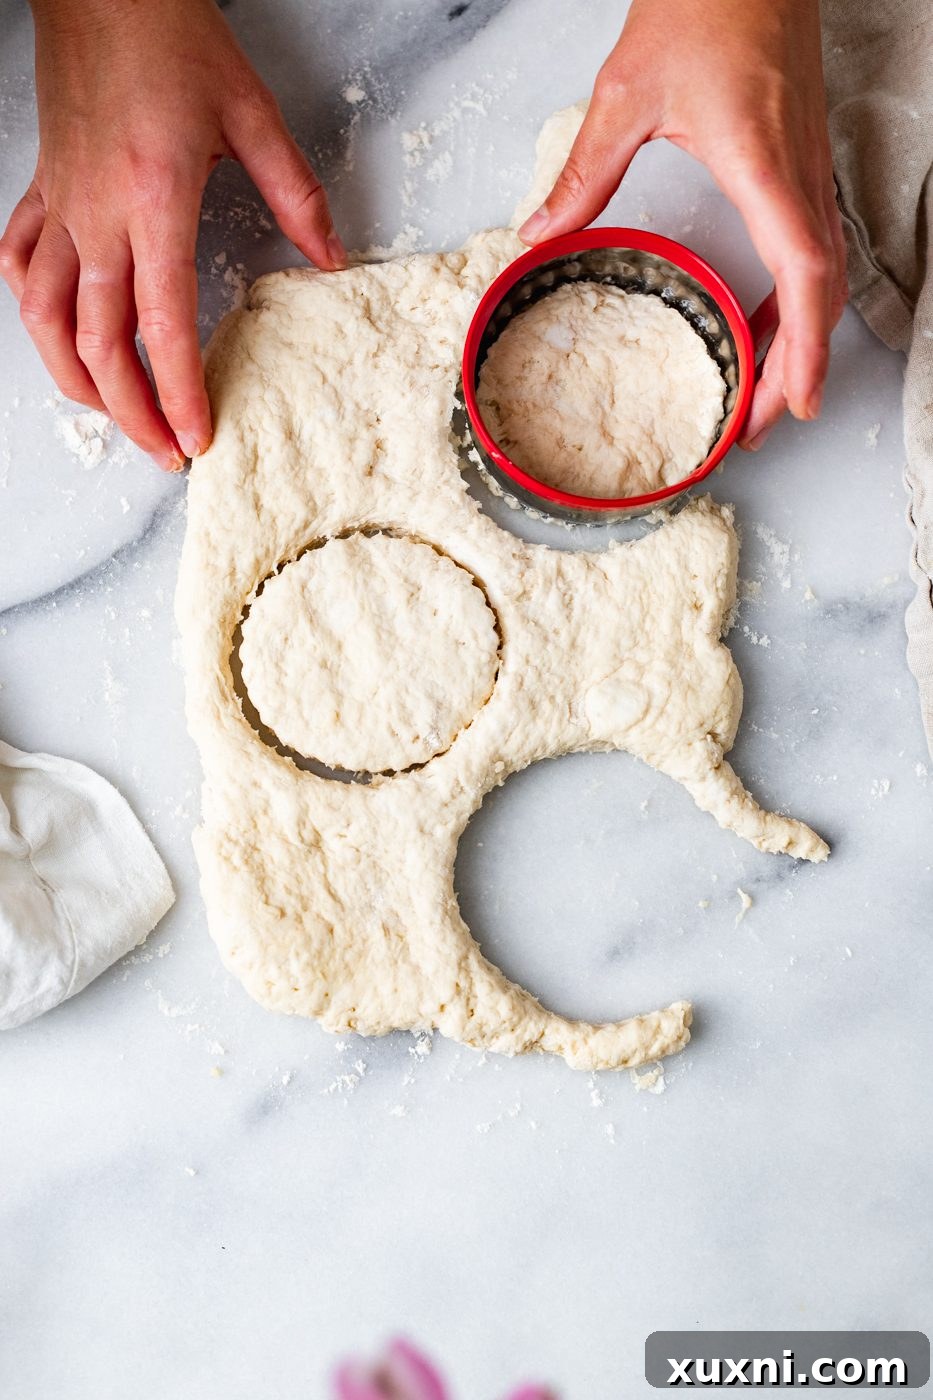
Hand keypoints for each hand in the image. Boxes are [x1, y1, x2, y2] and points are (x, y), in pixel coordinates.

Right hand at [0, 0, 345, 470]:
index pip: (162, 323)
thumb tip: (330, 257)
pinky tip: (60, 338)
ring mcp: (61, 205)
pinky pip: (20, 265)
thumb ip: (296, 192)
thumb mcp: (252, 110)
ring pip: (46, 318)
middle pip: (99, 341)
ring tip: (113, 417)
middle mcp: (97, 213)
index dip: (178, 392)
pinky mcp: (41, 190)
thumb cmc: (169, 34)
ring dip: (76, 380)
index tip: (197, 437)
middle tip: (165, 454)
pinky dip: (35, 315)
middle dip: (132, 413)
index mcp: (154, 199)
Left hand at [518, 0, 846, 449]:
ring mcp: (806, 170)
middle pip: (821, 294)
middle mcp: (799, 176)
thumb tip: (540, 231)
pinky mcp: (799, 163)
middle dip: (798, 368)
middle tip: (764, 426)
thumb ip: (584, 174)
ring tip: (765, 394)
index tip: (794, 405)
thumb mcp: (628, 96)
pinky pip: (811, 247)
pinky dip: (794, 299)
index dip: (803, 350)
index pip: (805, 276)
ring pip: (822, 275)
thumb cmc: (707, 5)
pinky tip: (764, 324)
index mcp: (764, 166)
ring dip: (798, 339)